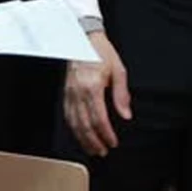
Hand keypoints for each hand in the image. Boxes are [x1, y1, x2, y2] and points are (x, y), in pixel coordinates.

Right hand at [64, 31, 129, 157]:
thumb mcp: (118, 70)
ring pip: (74, 123)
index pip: (99, 118)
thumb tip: (126, 115)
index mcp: (92, 87)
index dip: (106, 134)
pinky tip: (80, 135)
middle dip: (95, 141)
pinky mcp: (65, 93)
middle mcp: (78, 93)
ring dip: (83, 139)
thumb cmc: (101, 53)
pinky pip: (68, 116)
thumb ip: (122, 95)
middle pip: (85, 125)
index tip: (113, 142)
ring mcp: (69, 94)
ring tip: (93, 149)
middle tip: (103, 151)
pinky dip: (74, 129)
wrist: (83, 39)